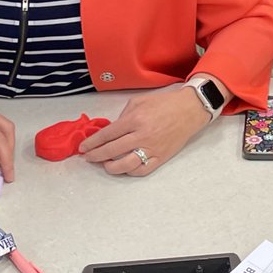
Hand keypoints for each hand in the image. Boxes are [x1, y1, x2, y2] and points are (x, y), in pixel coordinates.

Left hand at [78, 87, 210, 175]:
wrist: (189, 110)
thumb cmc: (164, 103)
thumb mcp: (139, 101)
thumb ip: (123, 115)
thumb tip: (111, 130)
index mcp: (135, 119)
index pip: (107, 134)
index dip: (92, 142)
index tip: (83, 147)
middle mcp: (142, 136)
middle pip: (112, 151)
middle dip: (96, 155)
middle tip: (88, 157)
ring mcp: (152, 148)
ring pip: (126, 165)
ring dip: (110, 167)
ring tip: (104, 164)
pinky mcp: (161, 157)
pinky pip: (142, 170)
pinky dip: (130, 172)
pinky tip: (123, 168)